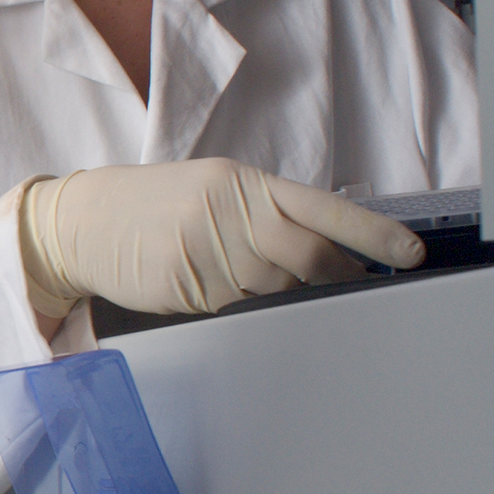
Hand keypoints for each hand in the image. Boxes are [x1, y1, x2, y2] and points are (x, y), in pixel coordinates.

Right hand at [15, 158, 423, 316]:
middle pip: (308, 255)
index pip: (322, 209)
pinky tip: (217, 293)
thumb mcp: (212, 192)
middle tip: (356, 289)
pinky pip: (235, 310)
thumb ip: (265, 215)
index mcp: (241, 183)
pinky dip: (240, 309)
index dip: (371, 234)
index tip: (411, 254)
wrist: (82, 220)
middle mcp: (227, 211)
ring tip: (252, 282)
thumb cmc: (155, 207)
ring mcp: (206, 249)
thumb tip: (326, 252)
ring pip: (274, 289)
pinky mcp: (185, 283)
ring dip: (279, 295)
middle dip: (338, 278)